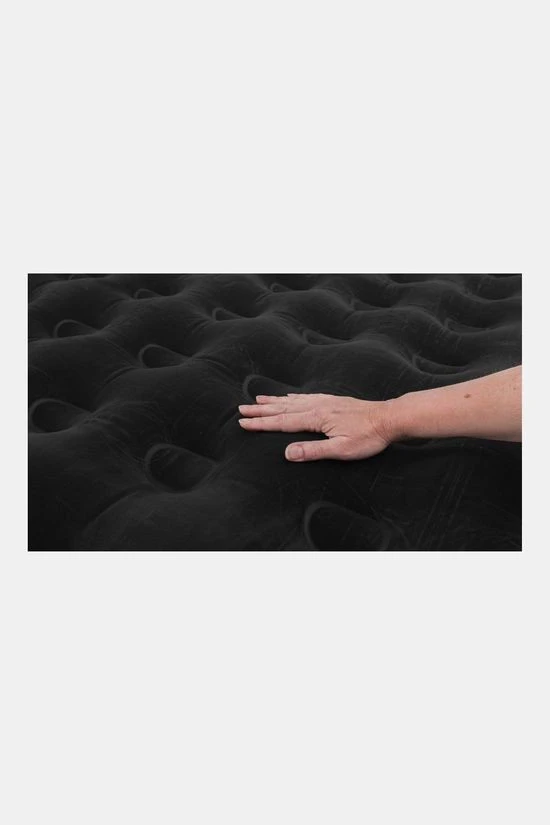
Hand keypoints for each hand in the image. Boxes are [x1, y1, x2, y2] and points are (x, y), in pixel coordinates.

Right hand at [238, 393, 393, 461]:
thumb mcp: (341, 449)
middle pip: (282, 408)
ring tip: (258, 399)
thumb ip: (313, 451)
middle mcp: (317, 406)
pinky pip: (306, 396)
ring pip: (292, 400)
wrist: (389, 418)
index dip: (261, 424)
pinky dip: (292, 397)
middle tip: (241, 409)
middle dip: (260, 410)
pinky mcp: (333, 401)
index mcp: (316, 418)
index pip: (282, 422)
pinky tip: (289, 396)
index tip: (242, 423)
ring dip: (273, 401)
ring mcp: (325, 401)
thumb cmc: (368, 437)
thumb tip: (287, 453)